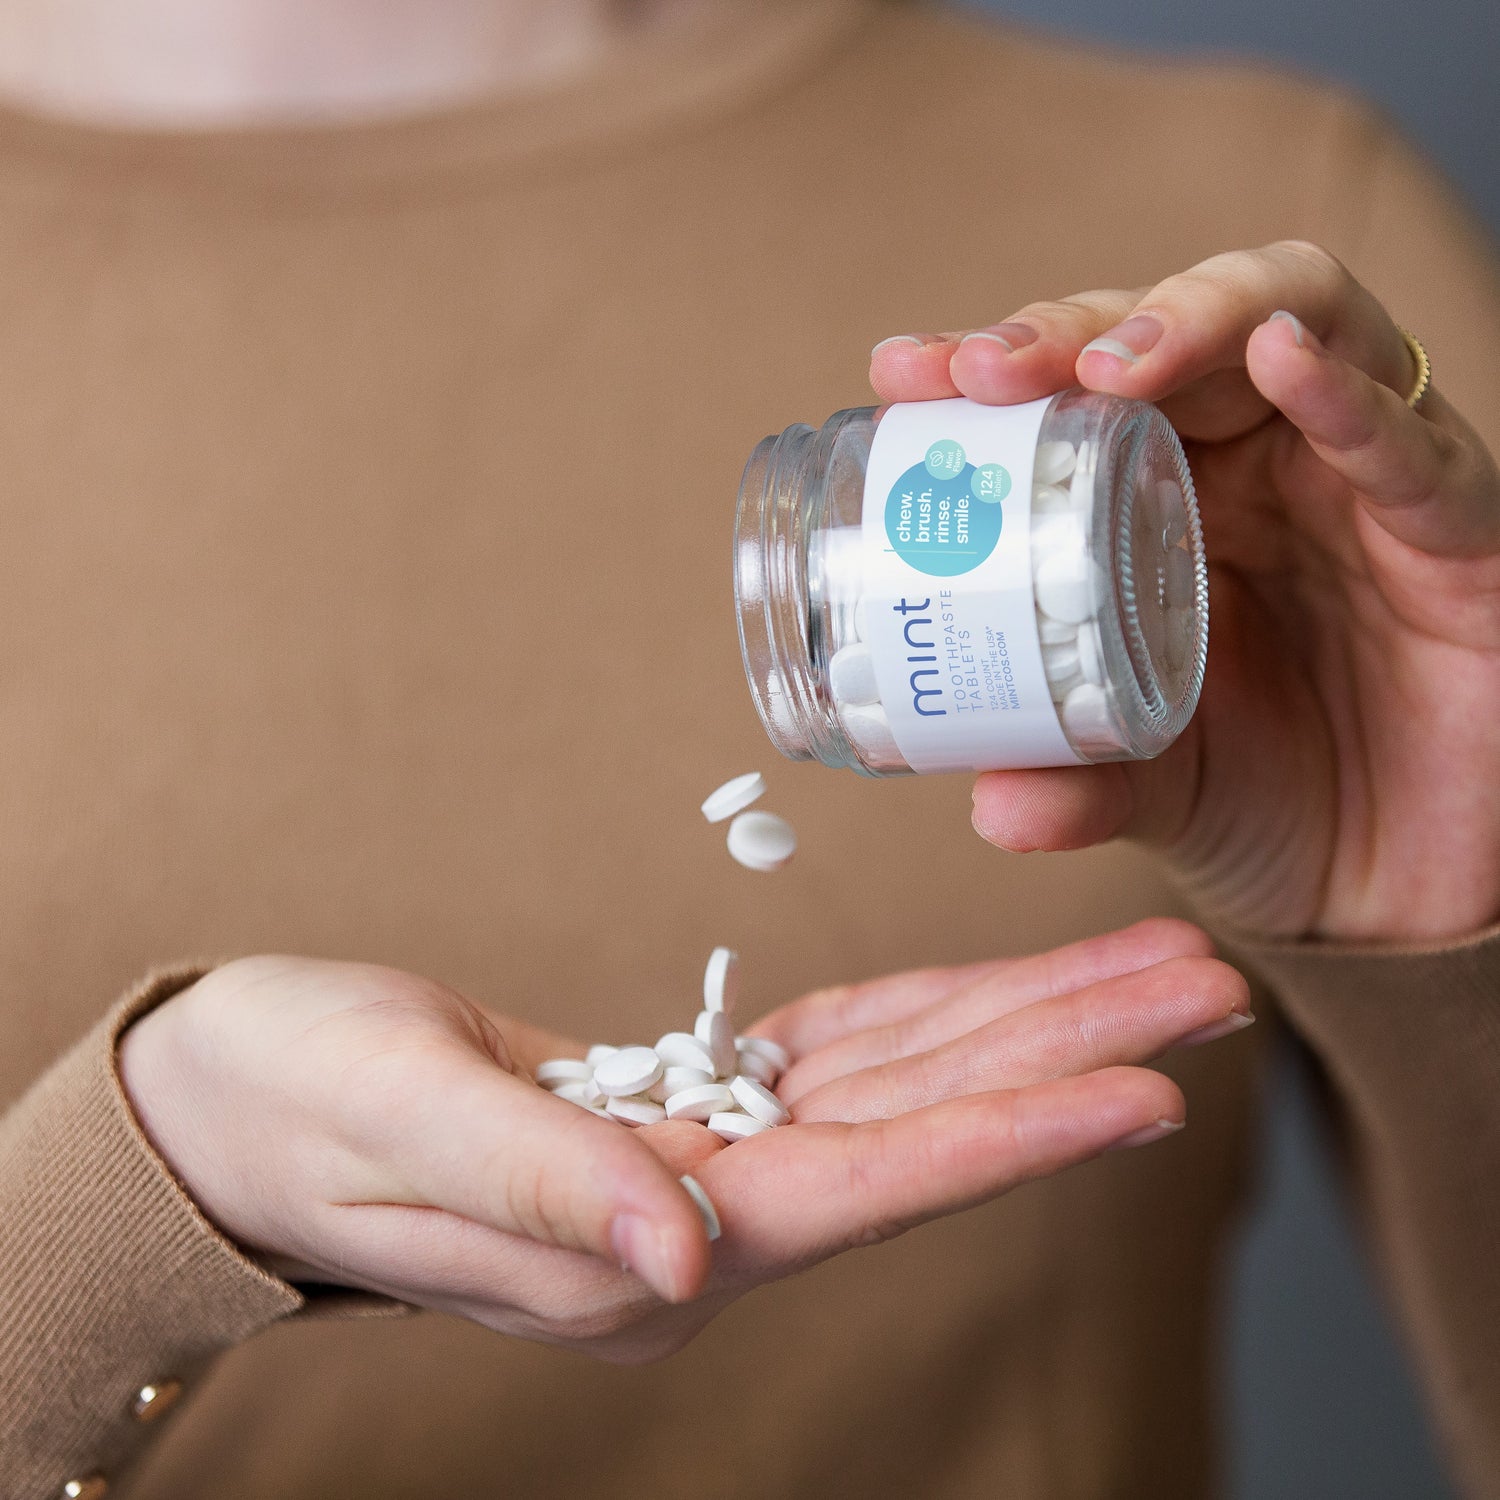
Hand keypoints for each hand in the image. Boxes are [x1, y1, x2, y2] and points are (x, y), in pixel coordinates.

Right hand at [119, 924, 1248, 1361]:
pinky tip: (1003, 990)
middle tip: (1208, 991)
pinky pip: (833, 1056)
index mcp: (637, 1248)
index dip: (1008, 1138)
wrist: (234, 1098)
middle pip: (922, 1129)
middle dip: (1068, 1056)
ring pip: (901, 1083)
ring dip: (1024, 1024)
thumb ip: (544, 1190)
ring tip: (1146, 973)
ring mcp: (699, 1162)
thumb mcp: (394, 1122)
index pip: (861, 1189)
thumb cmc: (292, 1101)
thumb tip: (686, 1257)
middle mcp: (698, 1219)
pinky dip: (927, 1017)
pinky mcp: (683, 1102)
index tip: (1146, 1093)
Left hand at [870, 241, 1499, 940]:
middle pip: (1172, 336)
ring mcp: (1352, 481)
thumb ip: (1078, 783)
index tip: (903, 374)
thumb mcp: (1149, 788)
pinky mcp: (1454, 526)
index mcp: (1162, 501)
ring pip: (1298, 326)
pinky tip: (1282, 356)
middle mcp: (1253, 466)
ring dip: (1198, 318)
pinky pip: (1410, 442)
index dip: (996, 367)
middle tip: (987, 369)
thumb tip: (992, 806)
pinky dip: (1348, 396)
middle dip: (1073, 332)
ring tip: (1114, 363)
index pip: (1078, 394)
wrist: (1388, 881)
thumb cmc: (1260, 798)